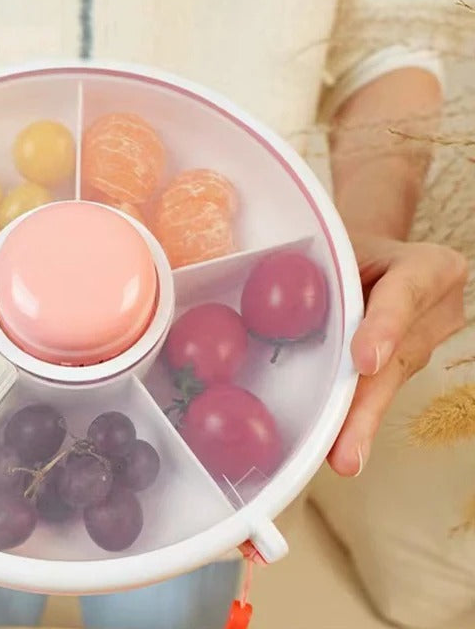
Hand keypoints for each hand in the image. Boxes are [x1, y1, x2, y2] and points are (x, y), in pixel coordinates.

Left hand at [327, 234, 467, 475]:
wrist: (370, 254)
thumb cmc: (349, 246)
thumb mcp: (340, 242)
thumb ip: (323, 262)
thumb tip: (260, 281)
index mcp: (428, 267)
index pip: (405, 294)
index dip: (384, 328)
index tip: (365, 362)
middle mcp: (439, 308)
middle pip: (401, 355)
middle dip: (369, 402)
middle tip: (349, 447)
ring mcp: (428, 342)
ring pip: (391, 382)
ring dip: (361, 421)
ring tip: (342, 458)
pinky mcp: (408, 365)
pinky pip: (380, 389)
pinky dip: (356, 416)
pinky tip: (339, 447)